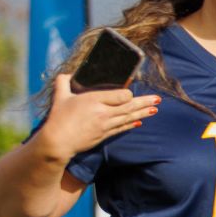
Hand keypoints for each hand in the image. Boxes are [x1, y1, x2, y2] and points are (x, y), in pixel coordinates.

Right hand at [37, 73, 160, 159]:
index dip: (128, 94)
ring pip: (128, 117)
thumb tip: (66, 74)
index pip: (120, 95)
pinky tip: (139, 122)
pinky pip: (122, 128)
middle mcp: (103, 112)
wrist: (57, 142)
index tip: (130, 93)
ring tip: (155, 109)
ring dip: (143, 113)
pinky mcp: (104, 135)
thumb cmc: (58, 118)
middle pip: (129, 106)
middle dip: (145, 102)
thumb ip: (63, 82)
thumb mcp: (60, 97)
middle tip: (158, 99)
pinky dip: (131, 124)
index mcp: (94, 100)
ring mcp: (105, 125)